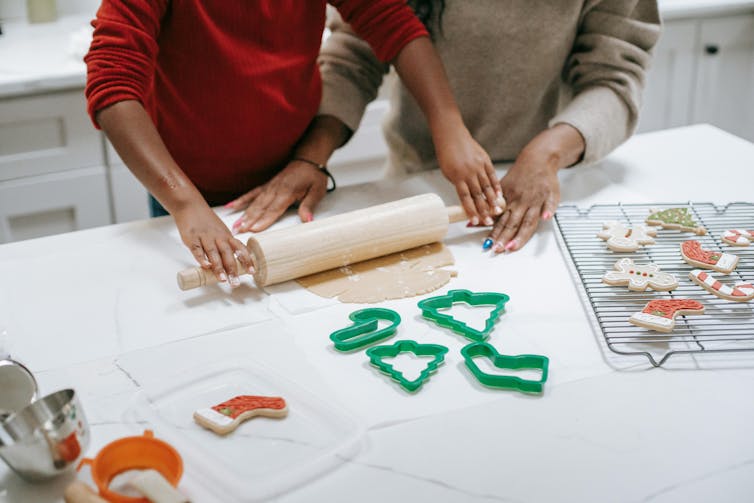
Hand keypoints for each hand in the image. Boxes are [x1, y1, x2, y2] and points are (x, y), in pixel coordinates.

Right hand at [173, 203, 253, 286]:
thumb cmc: (206, 221)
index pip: (240, 249)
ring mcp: (205, 237)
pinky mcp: (192, 238)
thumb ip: (226, 246)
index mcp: (227, 236)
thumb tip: (233, 264)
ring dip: (219, 267)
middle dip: (233, 270)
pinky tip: (205, 267)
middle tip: (236, 283)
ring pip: (214, 253)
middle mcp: (218, 237)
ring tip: (223, 279)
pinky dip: (201, 258)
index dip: (247, 260)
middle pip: (228, 254)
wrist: (190, 205)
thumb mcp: (220, 231)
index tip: (252, 272)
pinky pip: (197, 249)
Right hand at [226, 160, 328, 232]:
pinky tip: (231, 206)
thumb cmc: (313, 176)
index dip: (264, 220)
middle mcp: (275, 189)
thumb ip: (309, 206)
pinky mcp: (267, 186)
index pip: (274, 209)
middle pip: (260, 208)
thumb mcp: (317, 192)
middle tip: (239, 231)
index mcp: (287, 192)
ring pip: (254, 203)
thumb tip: (308, 220)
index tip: (254, 229)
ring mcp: (269, 187)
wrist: (308, 159)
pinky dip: (241, 200)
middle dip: (249, 220)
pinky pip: (252, 194)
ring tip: (235, 225)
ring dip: (244, 214)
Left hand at [434, 128, 502, 225]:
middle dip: (484, 210)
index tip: (475, 220)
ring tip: (497, 211)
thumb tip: (467, 197)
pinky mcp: (485, 160)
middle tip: (489, 221)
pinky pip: (492, 175)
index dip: (471, 211)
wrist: (452, 136)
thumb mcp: (448, 173)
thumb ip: (459, 185)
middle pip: (478, 195)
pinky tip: (500, 195)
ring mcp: (478, 166)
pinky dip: (496, 186)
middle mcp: (469, 173)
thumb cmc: (447, 155)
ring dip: (492, 201)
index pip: (465, 198)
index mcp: (457, 177)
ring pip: (487, 187)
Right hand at [487, 124, 583, 252]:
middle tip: (496, 249)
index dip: (519, 238)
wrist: (536, 159)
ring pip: (501, 217)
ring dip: (493, 231)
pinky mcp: (502, 191)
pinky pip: (492, 205)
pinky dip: (483, 214)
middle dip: (503, 238)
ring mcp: (510, 196)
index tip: (511, 248)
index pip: (527, 225)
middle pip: (511, 223)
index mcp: (534, 203)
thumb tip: (546, 218)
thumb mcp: (555, 193)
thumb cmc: (545, 178)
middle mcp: (521, 201)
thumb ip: (551, 207)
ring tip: (487, 242)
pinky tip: (474, 222)